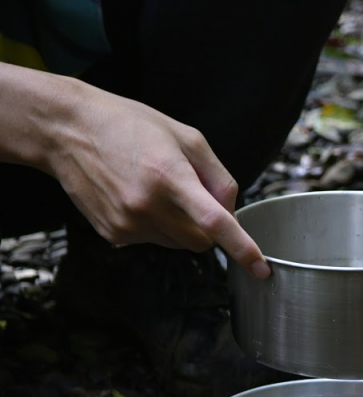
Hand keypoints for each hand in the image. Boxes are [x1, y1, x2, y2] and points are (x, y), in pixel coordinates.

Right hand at [49, 86, 269, 277]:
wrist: (66, 130)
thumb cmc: (130, 125)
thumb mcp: (187, 137)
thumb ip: (219, 177)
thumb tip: (233, 214)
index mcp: (169, 177)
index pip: (214, 223)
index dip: (242, 248)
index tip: (262, 270)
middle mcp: (146, 206)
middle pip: (201, 242)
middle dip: (208, 227)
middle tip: (191, 194)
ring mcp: (126, 224)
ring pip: (178, 244)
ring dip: (181, 226)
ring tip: (156, 188)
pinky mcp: (112, 235)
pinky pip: (152, 242)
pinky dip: (156, 227)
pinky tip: (136, 197)